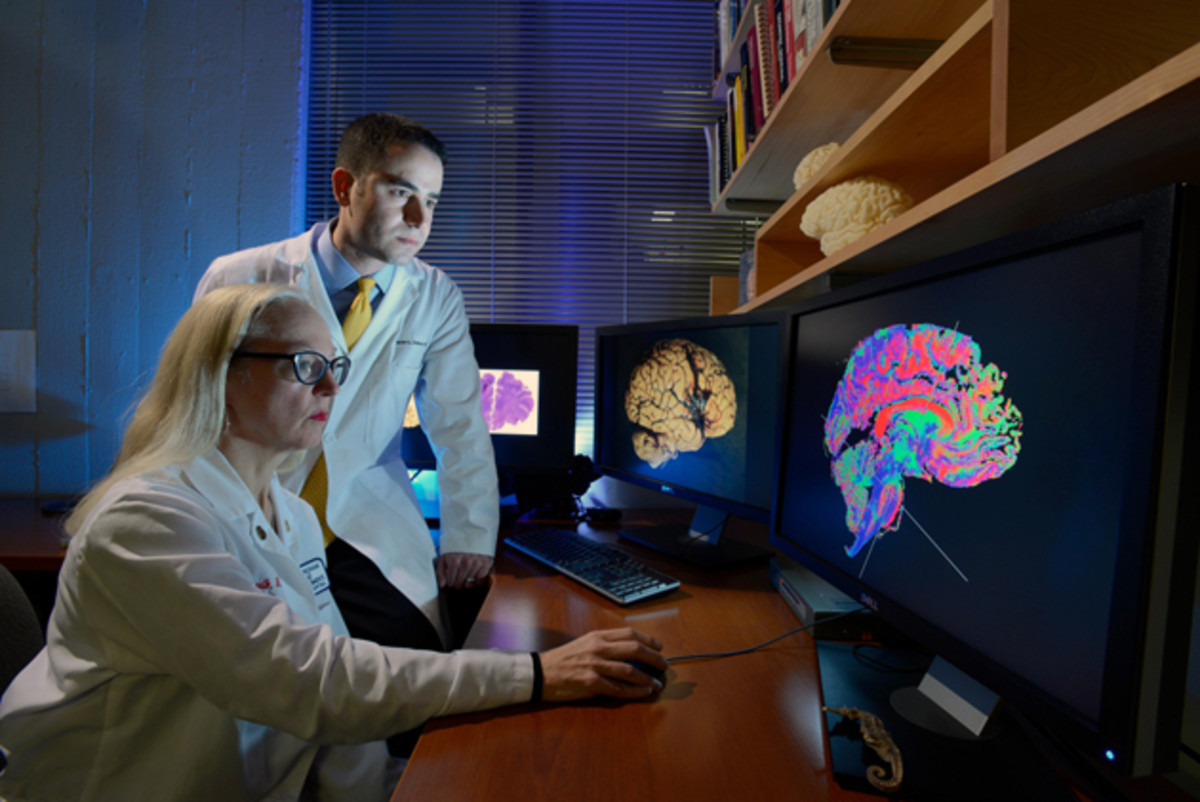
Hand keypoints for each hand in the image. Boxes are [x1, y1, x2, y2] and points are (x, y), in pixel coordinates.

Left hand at [437, 552, 493, 588]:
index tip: (451, 580)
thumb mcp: (445, 558)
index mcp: (455, 561)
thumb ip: (441, 572)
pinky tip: (474, 576)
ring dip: (467, 583)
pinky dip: (477, 581)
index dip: (450, 582)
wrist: (471, 536)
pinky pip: (480, 580)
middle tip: (458, 580)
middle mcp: (466, 562)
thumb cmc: (456, 549)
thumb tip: (442, 585)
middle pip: (460, 584)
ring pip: (470, 584)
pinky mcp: (486, 563)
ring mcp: (477, 563)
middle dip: (458, 584)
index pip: (450, 581)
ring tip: (466, 577)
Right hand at [539, 628, 667, 701]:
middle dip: (654, 658)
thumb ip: (605, 644)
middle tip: (664, 666)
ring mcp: (595, 666)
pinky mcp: (591, 683)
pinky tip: (644, 692)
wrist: (540, 672)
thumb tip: (630, 651)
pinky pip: (619, 689)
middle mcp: (598, 648)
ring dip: (648, 678)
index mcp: (597, 636)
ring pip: (630, 671)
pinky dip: (635, 691)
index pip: (630, 633)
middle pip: (635, 649)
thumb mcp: (584, 643)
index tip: (659, 647)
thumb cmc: (563, 659)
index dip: (649, 640)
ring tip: (657, 683)